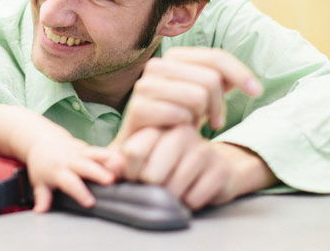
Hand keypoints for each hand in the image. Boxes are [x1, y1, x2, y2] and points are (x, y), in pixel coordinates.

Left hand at [25, 135, 118, 212]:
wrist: (42, 140)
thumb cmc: (42, 164)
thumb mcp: (38, 182)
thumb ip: (42, 197)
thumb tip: (39, 211)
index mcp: (58, 171)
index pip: (69, 182)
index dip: (79, 192)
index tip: (90, 202)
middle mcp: (70, 160)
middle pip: (86, 166)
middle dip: (98, 172)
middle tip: (111, 181)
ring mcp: (80, 152)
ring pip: (97, 154)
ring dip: (110, 159)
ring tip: (124, 165)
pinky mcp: (88, 147)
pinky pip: (102, 151)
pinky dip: (114, 155)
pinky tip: (127, 160)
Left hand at [113, 125, 275, 209]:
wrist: (210, 170)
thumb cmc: (168, 166)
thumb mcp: (140, 162)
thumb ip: (120, 163)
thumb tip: (110, 166)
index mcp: (158, 126)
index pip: (133, 151)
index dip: (131, 173)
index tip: (137, 175)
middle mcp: (181, 132)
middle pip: (151, 175)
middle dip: (150, 189)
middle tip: (157, 186)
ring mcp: (203, 148)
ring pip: (173, 188)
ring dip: (170, 198)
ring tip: (173, 190)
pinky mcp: (220, 169)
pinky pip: (193, 198)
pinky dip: (189, 203)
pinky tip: (191, 193)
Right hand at [115, 47, 262, 140]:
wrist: (146, 148)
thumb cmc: (178, 120)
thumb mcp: (203, 97)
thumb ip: (220, 82)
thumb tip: (247, 81)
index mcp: (173, 57)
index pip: (216, 57)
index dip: (241, 74)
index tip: (257, 93)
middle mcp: (156, 66)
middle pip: (210, 78)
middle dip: (218, 104)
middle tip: (213, 120)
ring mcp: (144, 86)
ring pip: (197, 96)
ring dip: (200, 116)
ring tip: (192, 124)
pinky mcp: (137, 108)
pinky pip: (180, 114)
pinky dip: (185, 127)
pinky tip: (179, 132)